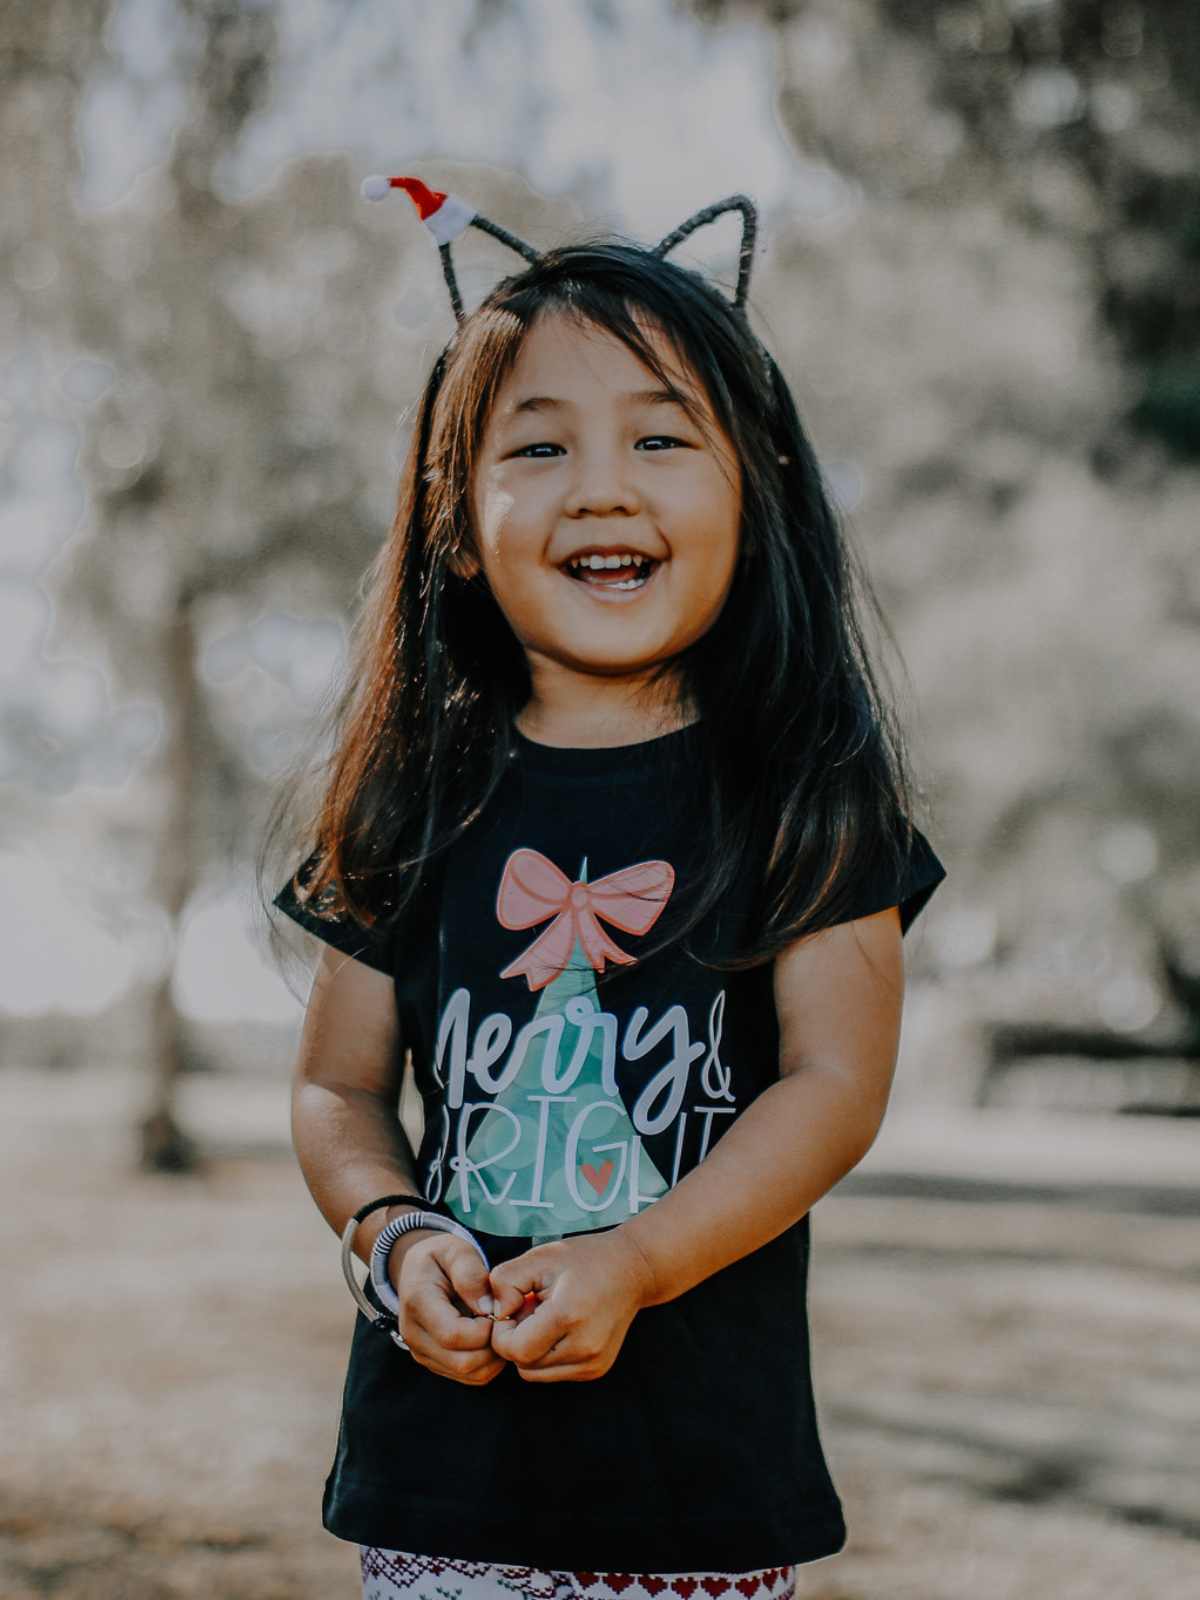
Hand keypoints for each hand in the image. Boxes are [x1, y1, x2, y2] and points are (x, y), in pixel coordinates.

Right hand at [390, 1231, 504, 1385]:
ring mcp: (421, 1352)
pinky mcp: (433, 1362)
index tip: (499, 1309)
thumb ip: (470, 1274)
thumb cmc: (442, 1257)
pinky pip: (468, 1377)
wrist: (418, 1270)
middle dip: (493, 1346)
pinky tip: (491, 1338)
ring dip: (493, 1357)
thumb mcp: (456, 1250)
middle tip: (504, 1321)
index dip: (485, 1328)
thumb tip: (488, 1308)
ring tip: (498, 1327)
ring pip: (468, 1374)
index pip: (454, 1334)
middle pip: (463, 1362)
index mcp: (417, 1302)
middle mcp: (413, 1334)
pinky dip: (487, 1363)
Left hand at [487, 1229, 654, 1382]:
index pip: (515, 1350)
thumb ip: (504, 1282)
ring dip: (531, 1350)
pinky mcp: (596, 1369)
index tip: (513, 1307)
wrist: (632, 1269)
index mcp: (569, 1316)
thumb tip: (494, 1314)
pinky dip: (547, 1355)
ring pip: (536, 1374)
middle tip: (530, 1309)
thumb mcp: (539, 1258)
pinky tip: (559, 1328)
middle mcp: (584, 1348)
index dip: (503, 1331)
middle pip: (523, 1365)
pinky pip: (554, 1373)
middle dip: (516, 1339)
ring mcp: (593, 1363)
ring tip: (545, 1318)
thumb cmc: (583, 1259)